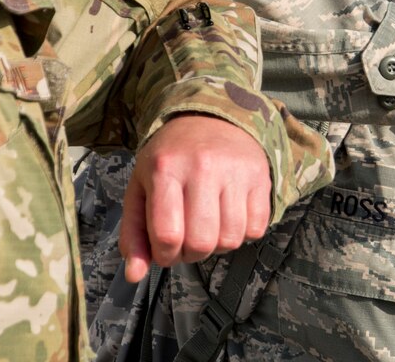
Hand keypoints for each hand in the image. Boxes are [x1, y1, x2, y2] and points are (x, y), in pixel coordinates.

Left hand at [119, 115, 271, 282]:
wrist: (210, 118)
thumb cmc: (170, 159)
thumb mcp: (141, 188)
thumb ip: (133, 234)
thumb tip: (134, 275)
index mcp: (165, 168)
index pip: (168, 235)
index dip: (165, 255)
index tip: (165, 247)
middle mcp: (202, 166)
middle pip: (201, 242)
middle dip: (191, 253)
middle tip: (186, 238)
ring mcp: (235, 170)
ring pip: (231, 240)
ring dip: (217, 245)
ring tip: (207, 225)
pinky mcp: (260, 176)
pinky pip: (256, 229)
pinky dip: (242, 233)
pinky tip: (228, 216)